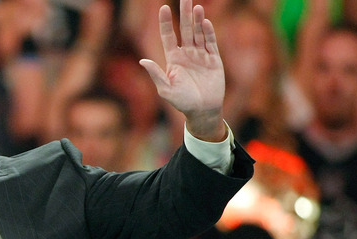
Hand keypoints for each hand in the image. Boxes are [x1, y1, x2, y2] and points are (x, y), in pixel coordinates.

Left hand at [139, 0, 225, 140]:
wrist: (202, 111)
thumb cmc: (182, 102)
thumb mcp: (166, 89)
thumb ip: (156, 74)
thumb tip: (142, 61)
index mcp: (173, 59)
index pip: (168, 36)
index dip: (165, 22)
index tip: (163, 8)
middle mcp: (187, 54)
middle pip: (184, 29)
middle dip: (184, 13)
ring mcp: (201, 55)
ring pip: (198, 33)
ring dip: (197, 20)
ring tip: (196, 6)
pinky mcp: (214, 60)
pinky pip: (211, 43)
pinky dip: (208, 33)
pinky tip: (205, 22)